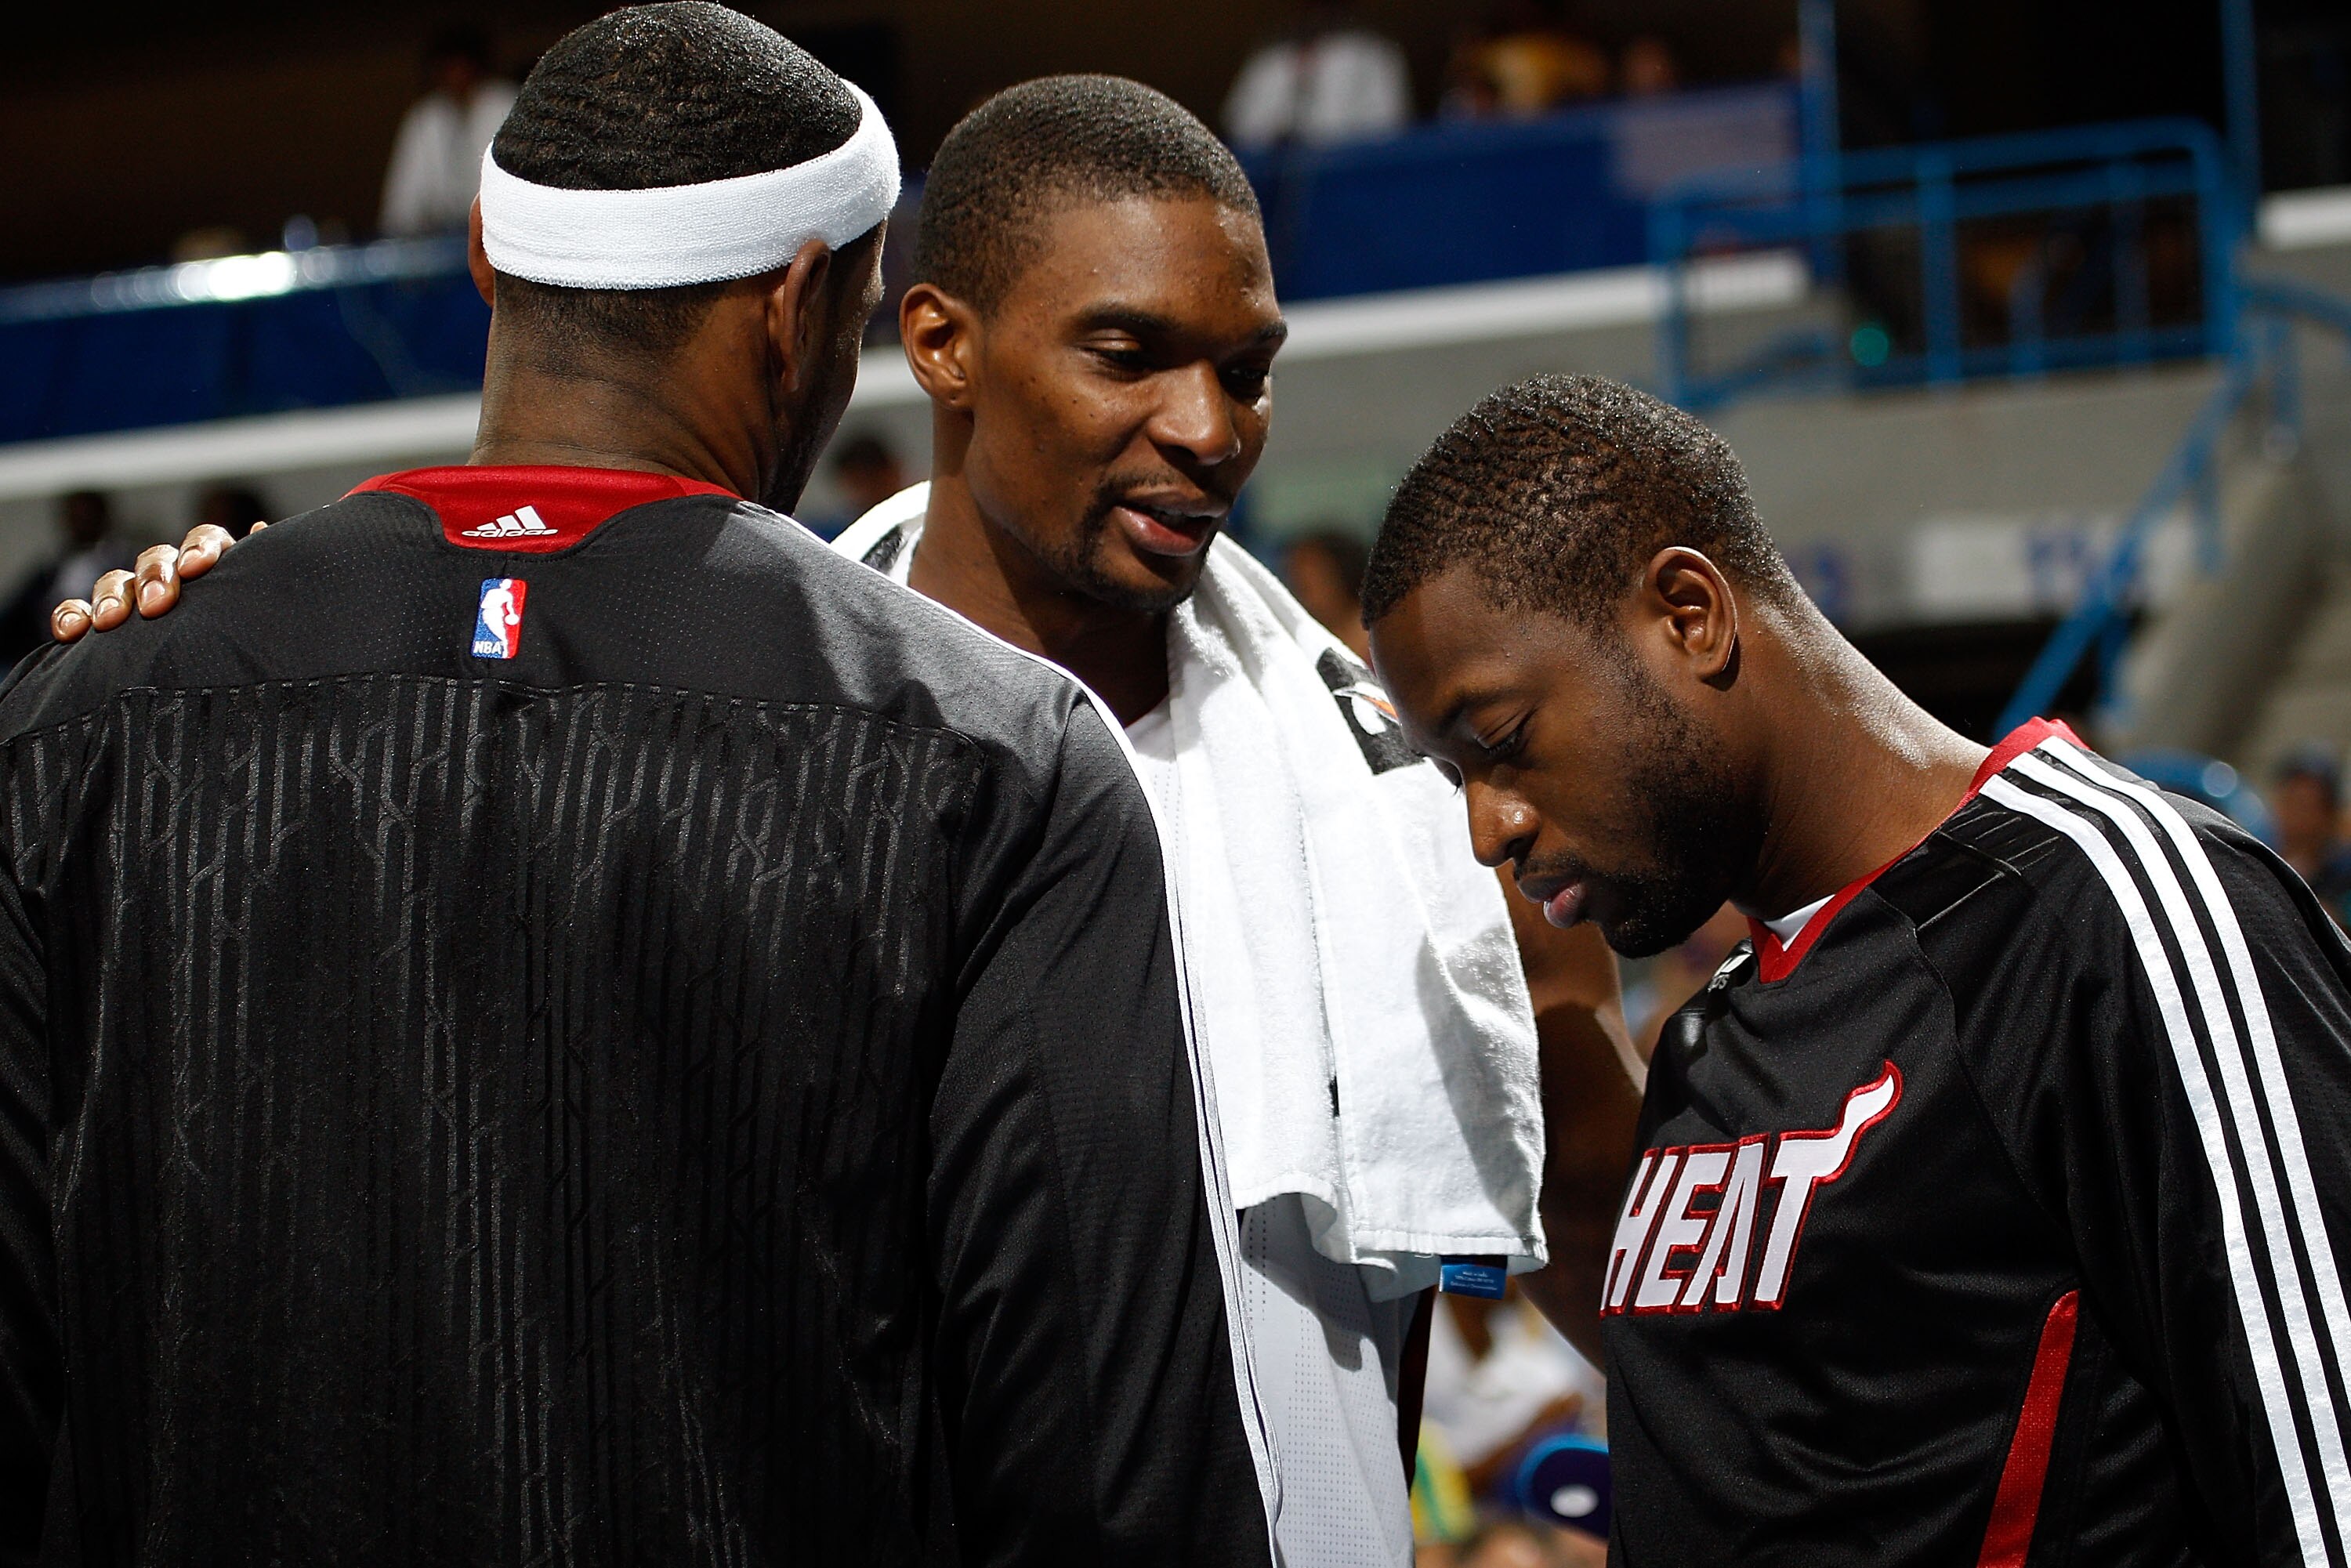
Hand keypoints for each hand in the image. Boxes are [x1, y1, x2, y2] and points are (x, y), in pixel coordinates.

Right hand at [50, 521, 256, 642]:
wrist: (221, 714)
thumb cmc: (256, 658)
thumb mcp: (266, 618)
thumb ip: (262, 580)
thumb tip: (262, 528)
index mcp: (218, 575)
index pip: (206, 541)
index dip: (200, 547)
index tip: (196, 567)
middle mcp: (176, 583)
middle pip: (158, 559)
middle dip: (155, 577)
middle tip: (157, 605)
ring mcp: (137, 604)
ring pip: (118, 582)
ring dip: (112, 596)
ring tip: (111, 623)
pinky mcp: (103, 630)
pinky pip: (79, 612)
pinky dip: (72, 616)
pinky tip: (72, 632)